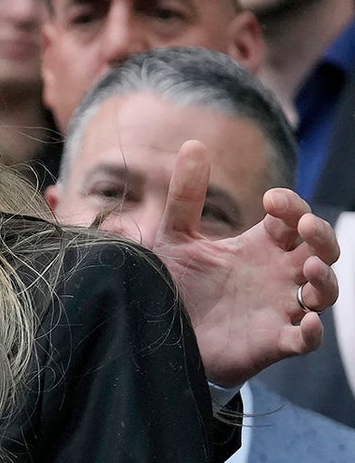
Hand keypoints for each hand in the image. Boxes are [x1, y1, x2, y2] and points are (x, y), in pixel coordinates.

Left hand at [148, 141, 339, 387]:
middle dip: (322, 235)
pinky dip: (312, 331)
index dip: (292, 205)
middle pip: (322, 249)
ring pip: (325, 292)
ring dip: (326, 279)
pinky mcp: (274, 342)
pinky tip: (306, 321)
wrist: (161, 334)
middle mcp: (278, 274)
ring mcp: (280, 308)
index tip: (271, 199)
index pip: (293, 218)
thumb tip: (193, 144)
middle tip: (304, 224)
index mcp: (260, 246)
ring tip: (311, 267)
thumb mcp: (174, 237)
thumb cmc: (177, 284)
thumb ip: (185, 196)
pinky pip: (307, 339)